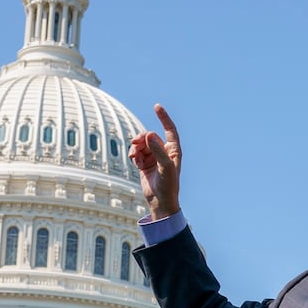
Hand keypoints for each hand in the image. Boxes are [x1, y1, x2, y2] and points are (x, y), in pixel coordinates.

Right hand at [129, 103, 181, 219]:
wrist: (160, 201)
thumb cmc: (168, 185)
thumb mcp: (165, 167)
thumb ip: (158, 150)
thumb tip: (149, 134)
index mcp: (173, 150)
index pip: (169, 129)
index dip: (164, 117)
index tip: (156, 106)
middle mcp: (164, 152)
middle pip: (150, 136)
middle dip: (142, 138)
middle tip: (135, 142)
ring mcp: (153, 157)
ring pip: (141, 144)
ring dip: (136, 148)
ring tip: (135, 157)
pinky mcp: (144, 164)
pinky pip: (137, 153)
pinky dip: (134, 155)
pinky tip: (135, 163)